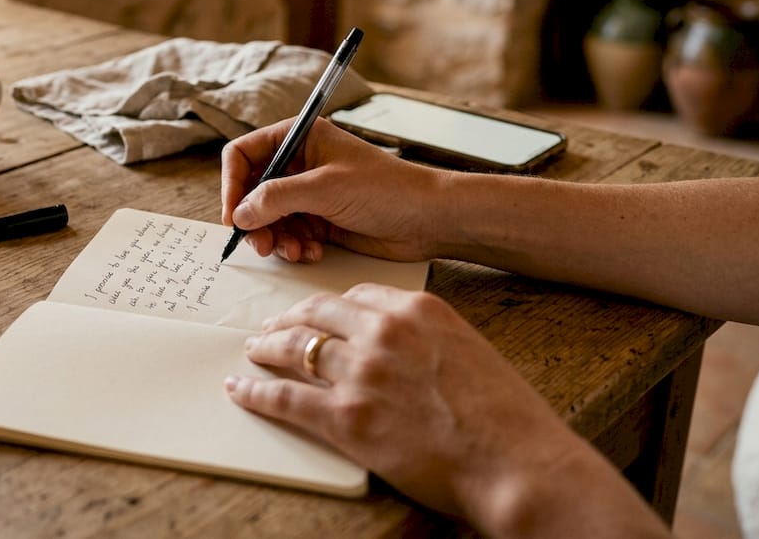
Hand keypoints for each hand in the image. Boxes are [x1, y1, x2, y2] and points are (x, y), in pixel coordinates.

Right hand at [221, 118, 445, 262]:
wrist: (429, 219)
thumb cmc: (387, 189)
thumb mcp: (324, 189)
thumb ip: (275, 198)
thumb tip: (239, 214)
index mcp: (299, 138)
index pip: (244, 155)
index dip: (232, 185)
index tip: (234, 216)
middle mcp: (300, 164)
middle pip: (252, 191)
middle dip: (255, 220)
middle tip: (262, 245)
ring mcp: (309, 193)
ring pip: (269, 218)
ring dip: (276, 238)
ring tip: (294, 251)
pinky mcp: (320, 220)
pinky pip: (289, 235)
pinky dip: (294, 247)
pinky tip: (313, 253)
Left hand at [225, 284, 668, 535]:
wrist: (516, 462)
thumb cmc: (505, 417)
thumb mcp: (468, 352)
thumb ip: (425, 339)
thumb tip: (396, 348)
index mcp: (417, 310)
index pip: (356, 295)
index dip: (328, 307)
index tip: (316, 314)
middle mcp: (384, 332)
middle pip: (317, 314)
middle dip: (288, 320)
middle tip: (272, 328)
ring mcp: (362, 373)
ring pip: (294, 349)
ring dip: (266, 349)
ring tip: (254, 352)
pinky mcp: (346, 417)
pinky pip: (286, 397)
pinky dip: (256, 392)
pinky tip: (241, 389)